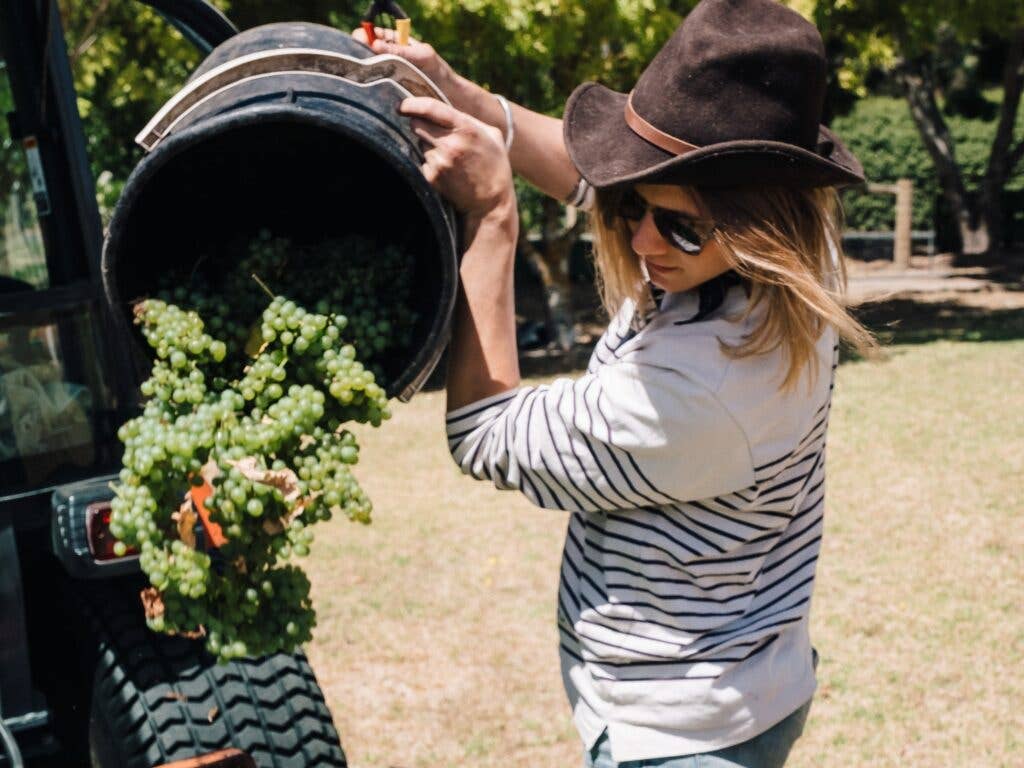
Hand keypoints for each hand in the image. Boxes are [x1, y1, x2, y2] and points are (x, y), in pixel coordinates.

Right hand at [351, 26, 454, 93]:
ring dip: (364, 75)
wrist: (448, 96)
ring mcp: (384, 77)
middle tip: (362, 62)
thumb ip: (400, 50)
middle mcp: (385, 59)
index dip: (362, 37)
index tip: (361, 42)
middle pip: (363, 54)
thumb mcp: (421, 56)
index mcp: (392, 43)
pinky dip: (371, 91)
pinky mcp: (386, 94)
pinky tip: (372, 92)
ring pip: (366, 74)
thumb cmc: (436, 70)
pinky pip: (374, 91)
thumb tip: (374, 44)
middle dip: (359, 57)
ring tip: (366, 77)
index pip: (370, 35)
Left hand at [401, 97, 515, 218]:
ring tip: (449, 156)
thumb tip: (442, 111)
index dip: (411, 104)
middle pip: (417, 124)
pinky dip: (430, 162)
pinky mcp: (432, 177)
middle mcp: (450, 144)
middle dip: (419, 124)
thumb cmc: (495, 165)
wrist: (492, 202)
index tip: (403, 105)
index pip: (430, 108)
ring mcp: (439, 162)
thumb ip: (468, 119)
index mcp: (465, 128)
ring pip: (419, 143)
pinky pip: (422, 161)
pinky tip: (447, 169)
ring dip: (428, 145)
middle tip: (430, 131)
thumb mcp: (491, 135)